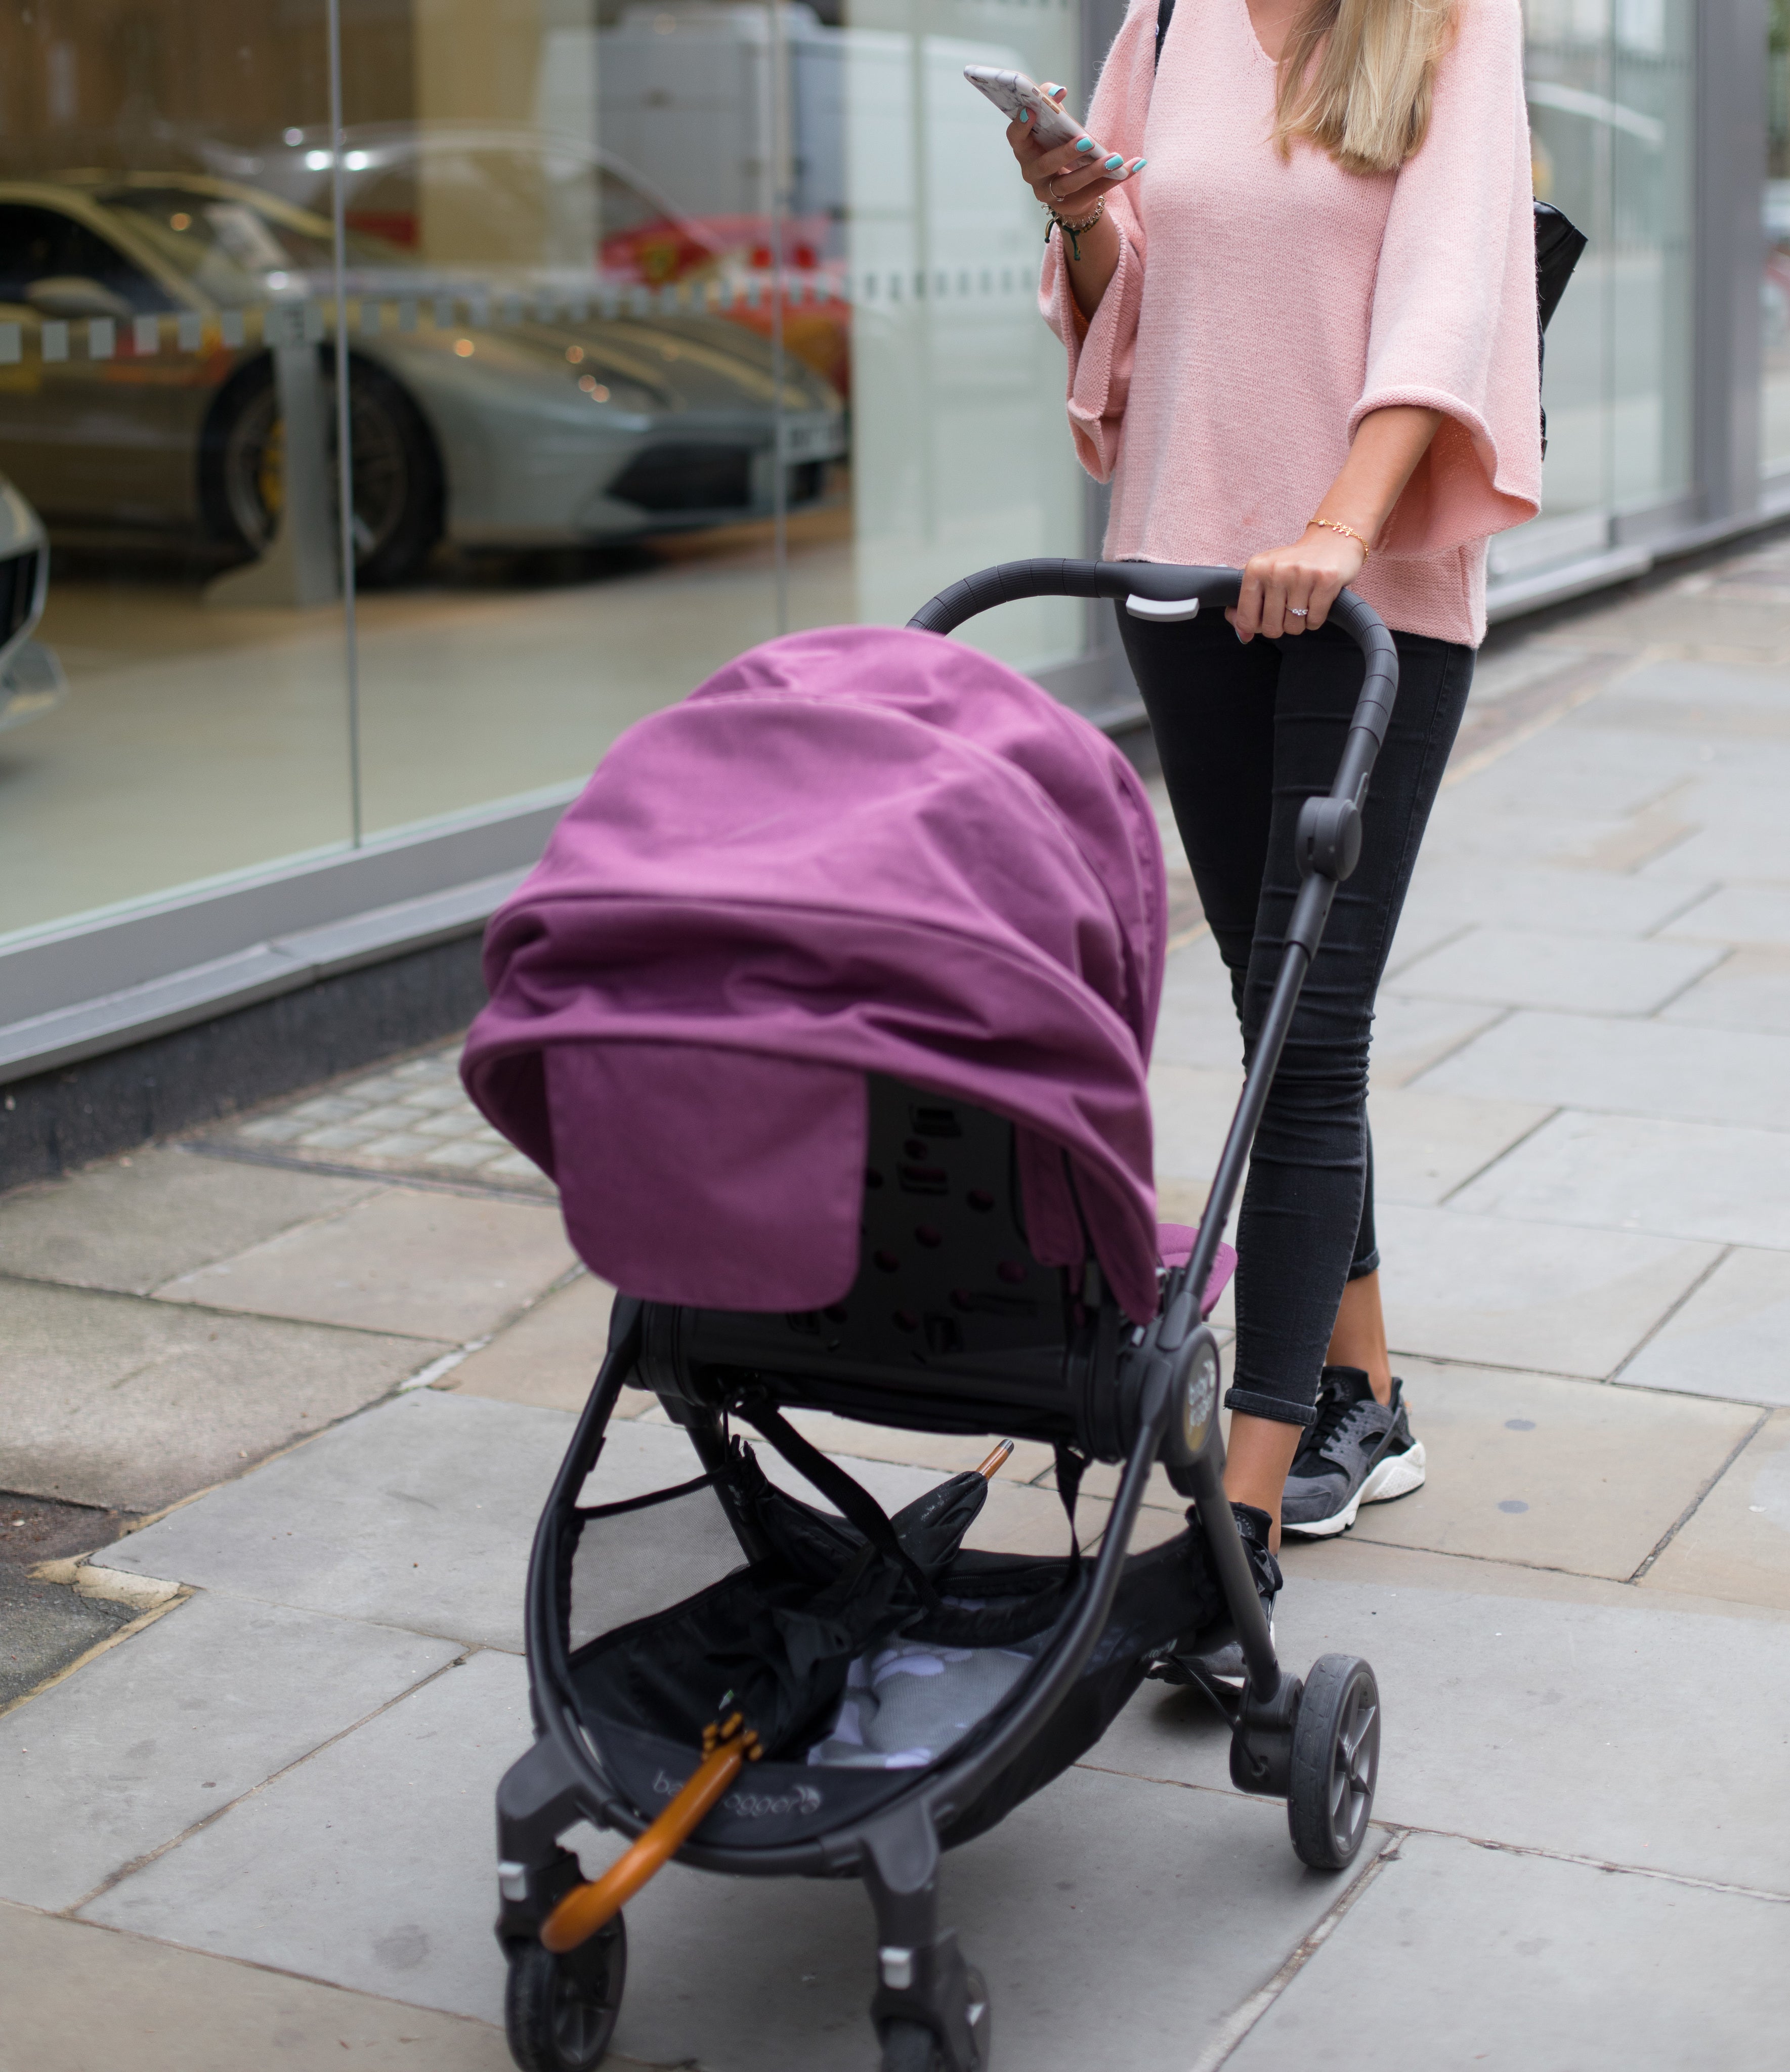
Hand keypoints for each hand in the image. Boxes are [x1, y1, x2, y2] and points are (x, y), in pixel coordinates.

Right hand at [1006, 82, 1143, 216]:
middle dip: (1065, 153)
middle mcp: (1032, 174)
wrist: (1064, 187)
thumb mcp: (1052, 124)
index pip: (1015, 139)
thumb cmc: (1055, 145)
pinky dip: (1115, 179)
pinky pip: (1095, 193)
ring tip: (1115, 159)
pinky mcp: (1071, 205)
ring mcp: (1050, 193)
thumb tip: (1058, 90)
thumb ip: (1050, 103)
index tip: (1031, 110)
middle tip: (1086, 140)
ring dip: (1093, 171)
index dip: (1020, 125)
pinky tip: (1135, 165)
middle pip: (1046, 165)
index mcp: (1025, 150)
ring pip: (1070, 184)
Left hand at [1227, 525, 1367, 642]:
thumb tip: (1243, 636)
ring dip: (1300, 622)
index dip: (1256, 627)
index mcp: (1255, 569)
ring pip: (1294, 627)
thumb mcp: (1265, 575)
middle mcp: (1276, 570)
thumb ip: (1248, 605)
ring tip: (1304, 602)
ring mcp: (1301, 575)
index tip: (1266, 618)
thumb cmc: (1294, 563)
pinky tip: (1316, 601)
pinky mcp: (1326, 580)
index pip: (1246, 618)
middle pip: (1271, 627)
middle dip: (1281, 626)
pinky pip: (1315, 621)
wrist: (1332, 540)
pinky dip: (1316, 618)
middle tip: (1288, 609)